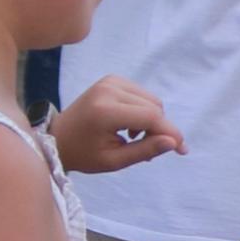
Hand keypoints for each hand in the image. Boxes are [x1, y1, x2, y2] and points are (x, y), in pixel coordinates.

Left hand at [51, 76, 181, 173]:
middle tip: (147, 149)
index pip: (150, 117)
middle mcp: (108, 90)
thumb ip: (145, 150)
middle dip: (159, 129)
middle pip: (154, 107)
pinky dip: (143, 111)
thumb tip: (174, 143)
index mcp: (105, 111)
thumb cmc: (83, 154)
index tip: (182, 150)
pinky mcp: (111, 79)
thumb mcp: (114, 161)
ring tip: (134, 137)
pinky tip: (128, 124)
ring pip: (151, 100)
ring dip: (151, 120)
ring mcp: (109, 82)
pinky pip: (142, 95)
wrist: (58, 137)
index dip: (170, 133)